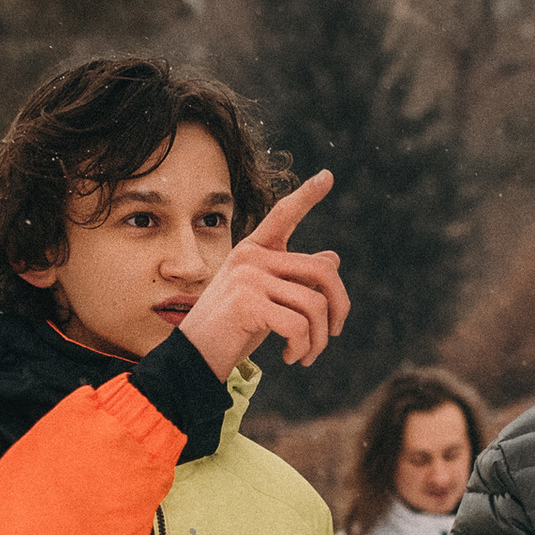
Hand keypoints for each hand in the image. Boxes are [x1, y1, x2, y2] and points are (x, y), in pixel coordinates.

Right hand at [178, 169, 350, 380]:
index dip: (307, 195)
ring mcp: (248, 277)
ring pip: (314, 305)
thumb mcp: (267, 300)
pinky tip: (291, 356)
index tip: (328, 176)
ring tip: (306, 354)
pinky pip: (299, 325)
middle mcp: (250, 257)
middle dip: (339, 307)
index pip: (283, 215)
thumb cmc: (232, 330)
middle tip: (334, 332)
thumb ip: (294, 278)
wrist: (195, 358)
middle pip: (322, 272)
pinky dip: (303, 347)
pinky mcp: (247, 302)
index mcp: (253, 251)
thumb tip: (333, 258)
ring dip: (319, 338)